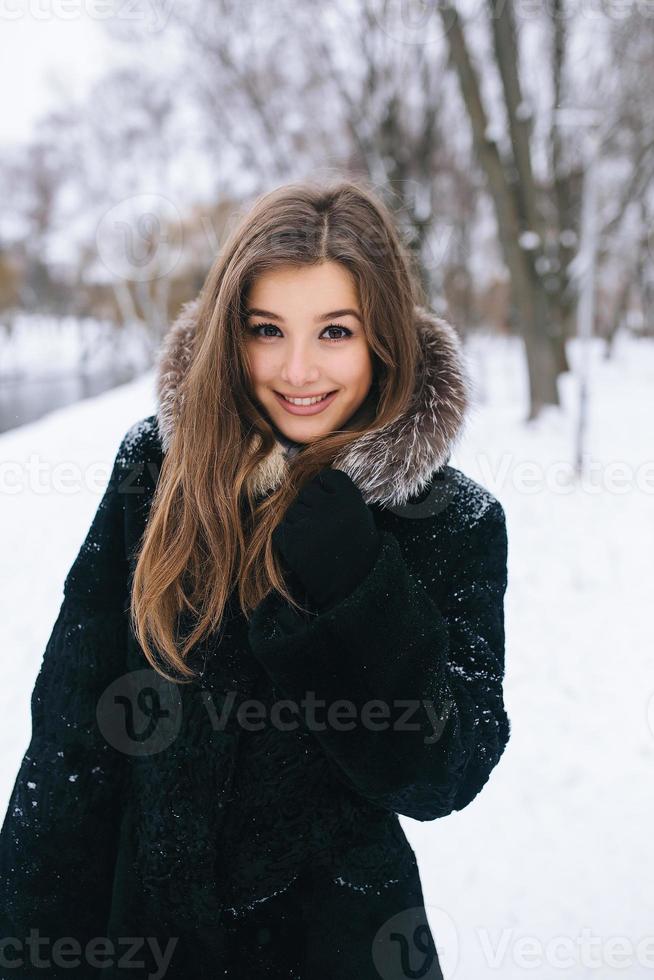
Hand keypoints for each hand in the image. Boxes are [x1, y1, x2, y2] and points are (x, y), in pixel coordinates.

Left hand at [272, 468, 380, 610]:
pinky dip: (288, 540)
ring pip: (292, 512)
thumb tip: (314, 480)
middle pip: (307, 493)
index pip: (327, 477)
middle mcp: (329, 506)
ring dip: (300, 525)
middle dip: (311, 509)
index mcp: (349, 497)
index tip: (331, 509)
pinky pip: (281, 530)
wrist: (354, 587)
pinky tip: (305, 552)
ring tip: (317, 544)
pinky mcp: (291, 540)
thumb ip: (340, 496)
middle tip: (324, 532)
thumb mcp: (359, 516)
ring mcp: (308, 522)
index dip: (326, 491)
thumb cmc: (357, 550)